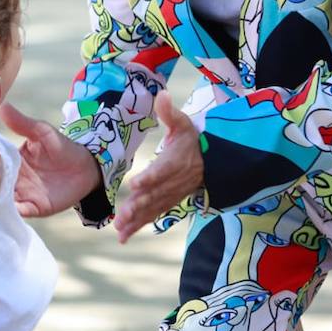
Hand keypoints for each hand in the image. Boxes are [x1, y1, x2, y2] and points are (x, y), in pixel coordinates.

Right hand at [0, 101, 100, 216]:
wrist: (87, 168)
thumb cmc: (62, 147)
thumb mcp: (42, 132)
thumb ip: (22, 123)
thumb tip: (1, 106)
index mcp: (11, 160)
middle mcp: (13, 178)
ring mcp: (22, 194)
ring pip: (1, 199)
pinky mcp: (34, 207)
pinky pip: (18, 211)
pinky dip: (11, 211)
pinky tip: (5, 209)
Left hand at [113, 93, 201, 242]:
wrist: (211, 161)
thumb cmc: (192, 139)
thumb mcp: (183, 122)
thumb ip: (170, 112)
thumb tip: (162, 93)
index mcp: (176, 160)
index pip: (163, 170)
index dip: (151, 177)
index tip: (136, 183)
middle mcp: (173, 181)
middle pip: (155, 195)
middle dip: (138, 206)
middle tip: (122, 215)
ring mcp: (171, 195)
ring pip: (152, 209)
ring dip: (136, 220)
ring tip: (120, 230)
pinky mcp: (167, 204)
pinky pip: (153, 217)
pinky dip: (138, 227)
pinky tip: (123, 237)